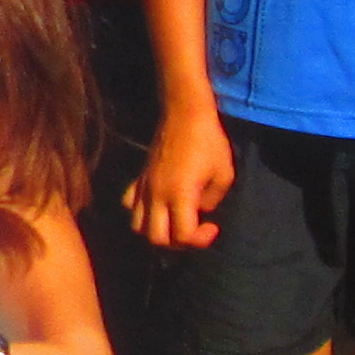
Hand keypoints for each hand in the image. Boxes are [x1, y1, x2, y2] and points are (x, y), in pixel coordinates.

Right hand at [133, 101, 233, 249]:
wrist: (185, 112)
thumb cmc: (210, 141)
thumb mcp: (224, 174)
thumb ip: (212, 200)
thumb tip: (200, 210)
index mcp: (180, 195)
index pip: (182, 236)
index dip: (200, 239)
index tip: (213, 226)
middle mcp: (157, 195)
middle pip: (157, 238)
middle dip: (177, 242)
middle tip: (193, 229)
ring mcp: (145, 186)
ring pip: (138, 226)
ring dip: (157, 231)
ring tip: (174, 222)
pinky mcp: (140, 177)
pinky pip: (130, 204)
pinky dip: (141, 212)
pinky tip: (157, 205)